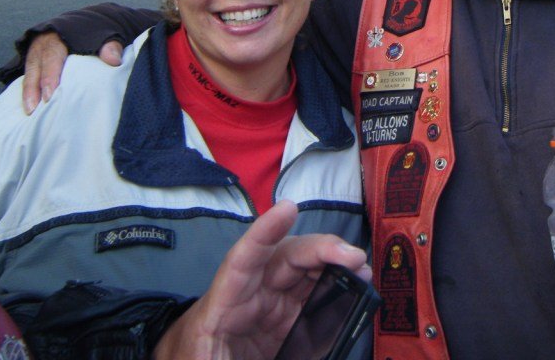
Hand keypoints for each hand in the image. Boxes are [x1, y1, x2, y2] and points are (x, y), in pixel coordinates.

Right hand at [22, 35, 123, 113]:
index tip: (50, 94)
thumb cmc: (93, 34)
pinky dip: (27, 91)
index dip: (50, 75)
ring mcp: (36, 54)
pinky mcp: (35, 62)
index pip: (52, 56)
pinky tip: (30, 108)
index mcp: (59, 37)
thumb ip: (109, 46)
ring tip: (29, 112)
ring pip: (29, 73)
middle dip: (34, 88)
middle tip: (34, 108)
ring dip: (27, 93)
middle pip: (36, 67)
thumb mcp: (104, 35)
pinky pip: (28, 77)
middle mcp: (43, 45)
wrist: (82, 24)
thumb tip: (114, 60)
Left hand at [153, 200, 369, 359]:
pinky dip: (335, 288)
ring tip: (360, 269)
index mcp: (223, 303)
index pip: (243, 261)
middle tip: (353, 256)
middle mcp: (251, 294)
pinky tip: (354, 286)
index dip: (265, 232)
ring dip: (333, 265)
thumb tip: (292, 353)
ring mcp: (270, 305)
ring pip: (304, 272)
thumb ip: (224, 358)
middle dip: (320, 249)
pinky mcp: (284, 320)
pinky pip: (312, 297)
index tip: (288, 209)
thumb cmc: (194, 359)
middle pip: (286, 259)